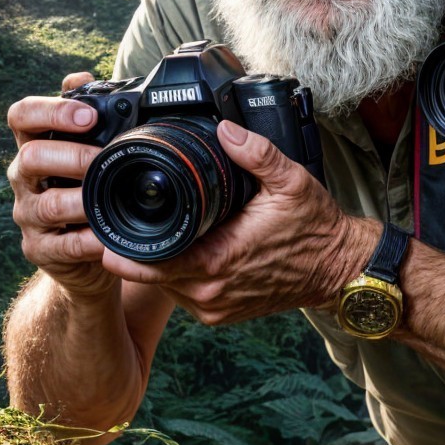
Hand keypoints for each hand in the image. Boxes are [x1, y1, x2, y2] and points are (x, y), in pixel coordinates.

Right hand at [8, 71, 118, 298]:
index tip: (87, 115)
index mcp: (35, 145)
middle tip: (102, 159)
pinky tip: (106, 235)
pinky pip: (62, 245)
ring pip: (45, 204)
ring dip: (80, 199)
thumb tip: (80, 75)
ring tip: (107, 198)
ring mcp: (27, 215)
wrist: (90, 250)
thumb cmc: (88, 189)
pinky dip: (88, 240)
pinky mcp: (38, 249)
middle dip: (70, 155)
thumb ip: (86, 113)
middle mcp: (24, 178)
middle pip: (29, 157)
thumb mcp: (89, 149)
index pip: (22, 116)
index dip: (50, 111)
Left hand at [98, 119, 370, 324]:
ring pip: (161, 286)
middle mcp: (210, 291)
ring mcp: (213, 308)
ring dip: (154, 262)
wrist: (338, 269)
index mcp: (217, 260)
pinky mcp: (220, 315)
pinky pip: (182, 295)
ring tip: (150, 230)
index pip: (146, 261)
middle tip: (118, 220)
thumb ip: (255, 153)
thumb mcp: (290, 181)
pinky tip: (181, 248)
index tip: (106, 220)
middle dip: (130, 249)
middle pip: (145, 274)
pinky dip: (175, 275)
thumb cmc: (315, 228)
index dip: (119, 242)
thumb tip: (224, 129)